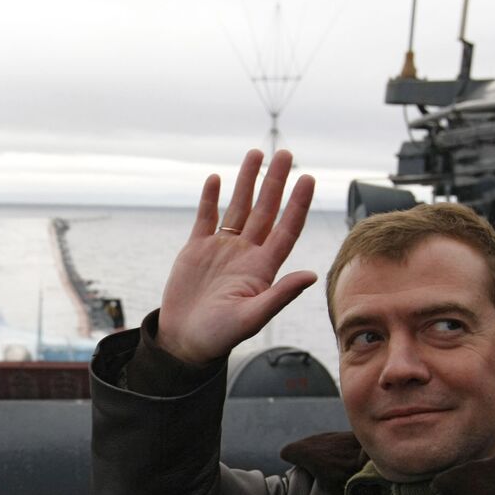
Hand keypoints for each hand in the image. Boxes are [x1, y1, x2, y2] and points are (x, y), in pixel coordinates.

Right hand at [156, 149, 316, 364]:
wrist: (184, 341)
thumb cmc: (219, 336)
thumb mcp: (252, 317)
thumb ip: (280, 295)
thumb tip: (310, 275)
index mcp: (262, 268)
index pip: (286, 229)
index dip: (297, 204)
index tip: (307, 178)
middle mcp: (246, 253)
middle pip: (265, 209)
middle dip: (275, 181)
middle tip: (286, 153)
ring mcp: (221, 248)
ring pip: (238, 207)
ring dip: (247, 181)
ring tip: (256, 155)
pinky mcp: (196, 249)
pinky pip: (205, 217)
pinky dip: (210, 198)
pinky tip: (216, 179)